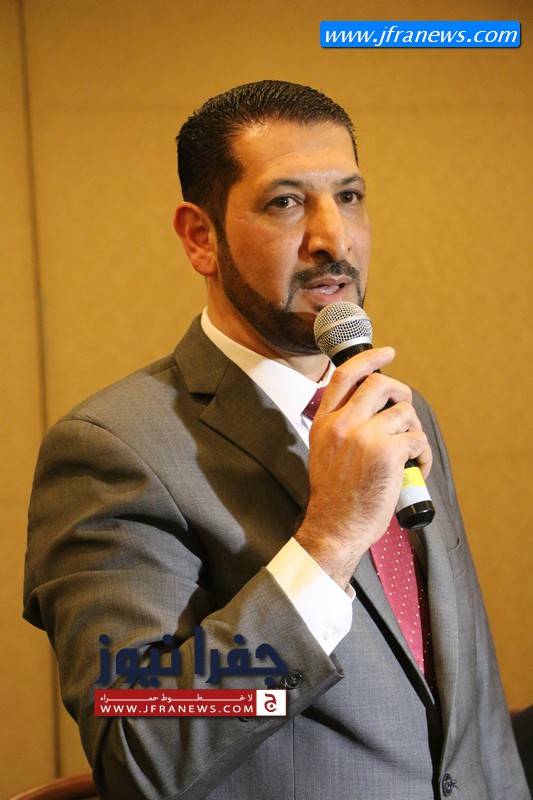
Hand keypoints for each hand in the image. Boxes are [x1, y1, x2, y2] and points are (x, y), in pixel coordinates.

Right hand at [295, 347, 431, 588]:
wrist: (335, 527)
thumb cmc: (334, 496)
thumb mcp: (324, 451)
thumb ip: (340, 426)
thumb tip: (373, 408)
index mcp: (324, 422)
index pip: (344, 376)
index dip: (369, 359)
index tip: (387, 353)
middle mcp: (342, 424)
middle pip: (380, 384)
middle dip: (401, 394)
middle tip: (406, 414)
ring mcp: (365, 437)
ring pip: (404, 413)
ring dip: (414, 432)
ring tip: (411, 454)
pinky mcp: (387, 453)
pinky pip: (417, 440)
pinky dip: (424, 456)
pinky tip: (417, 470)